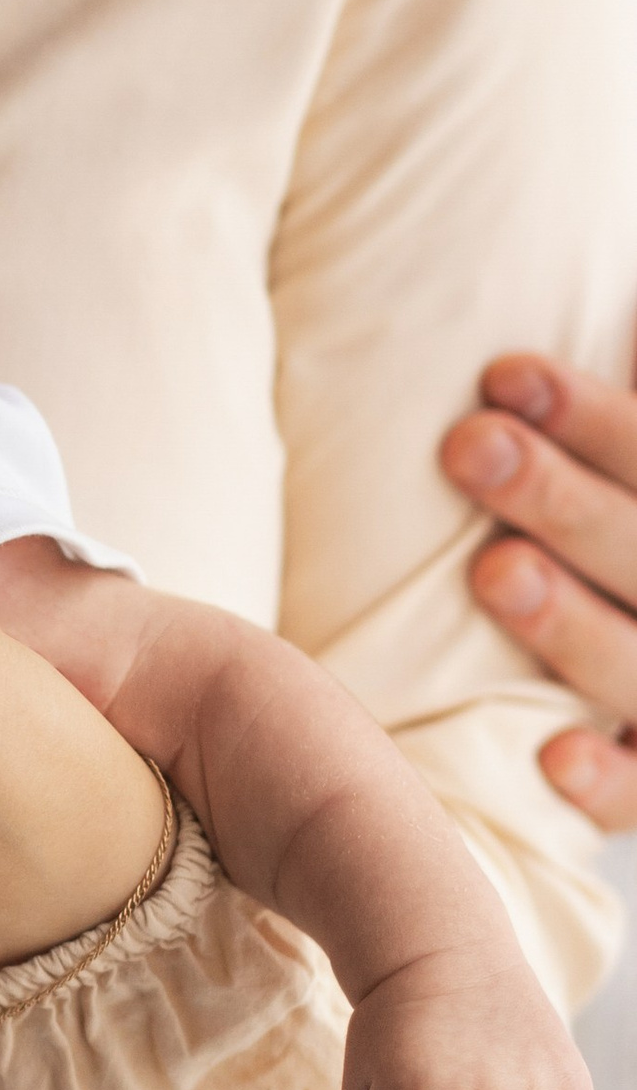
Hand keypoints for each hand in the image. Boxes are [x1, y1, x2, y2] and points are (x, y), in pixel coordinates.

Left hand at [444, 355, 636, 826]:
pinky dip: (612, 781)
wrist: (620, 611)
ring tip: (493, 572)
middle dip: (565, 497)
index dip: (595, 417)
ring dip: (577, 625)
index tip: (503, 374)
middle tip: (469, 445)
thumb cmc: (598, 533)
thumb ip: (594, 426)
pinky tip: (554, 760)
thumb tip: (592, 308)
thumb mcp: (607, 471)